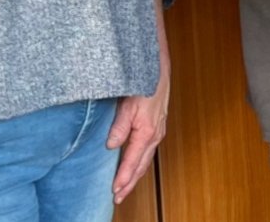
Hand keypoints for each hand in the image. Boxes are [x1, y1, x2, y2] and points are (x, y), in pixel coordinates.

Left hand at [107, 76, 167, 202]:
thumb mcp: (127, 105)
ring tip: (125, 188)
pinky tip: (135, 166)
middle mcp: (155, 136)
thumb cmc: (144, 84)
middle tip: (118, 198)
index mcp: (147, 132)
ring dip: (135, 176)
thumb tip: (111, 145)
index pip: (132, 161)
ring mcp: (158, 132)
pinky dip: (140, 164)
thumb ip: (120, 126)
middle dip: (130, 184)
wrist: (158, 70)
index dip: (123, 177)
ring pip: (145, 160)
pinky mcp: (157, 128)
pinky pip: (148, 151)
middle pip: (141, 166)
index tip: (114, 190)